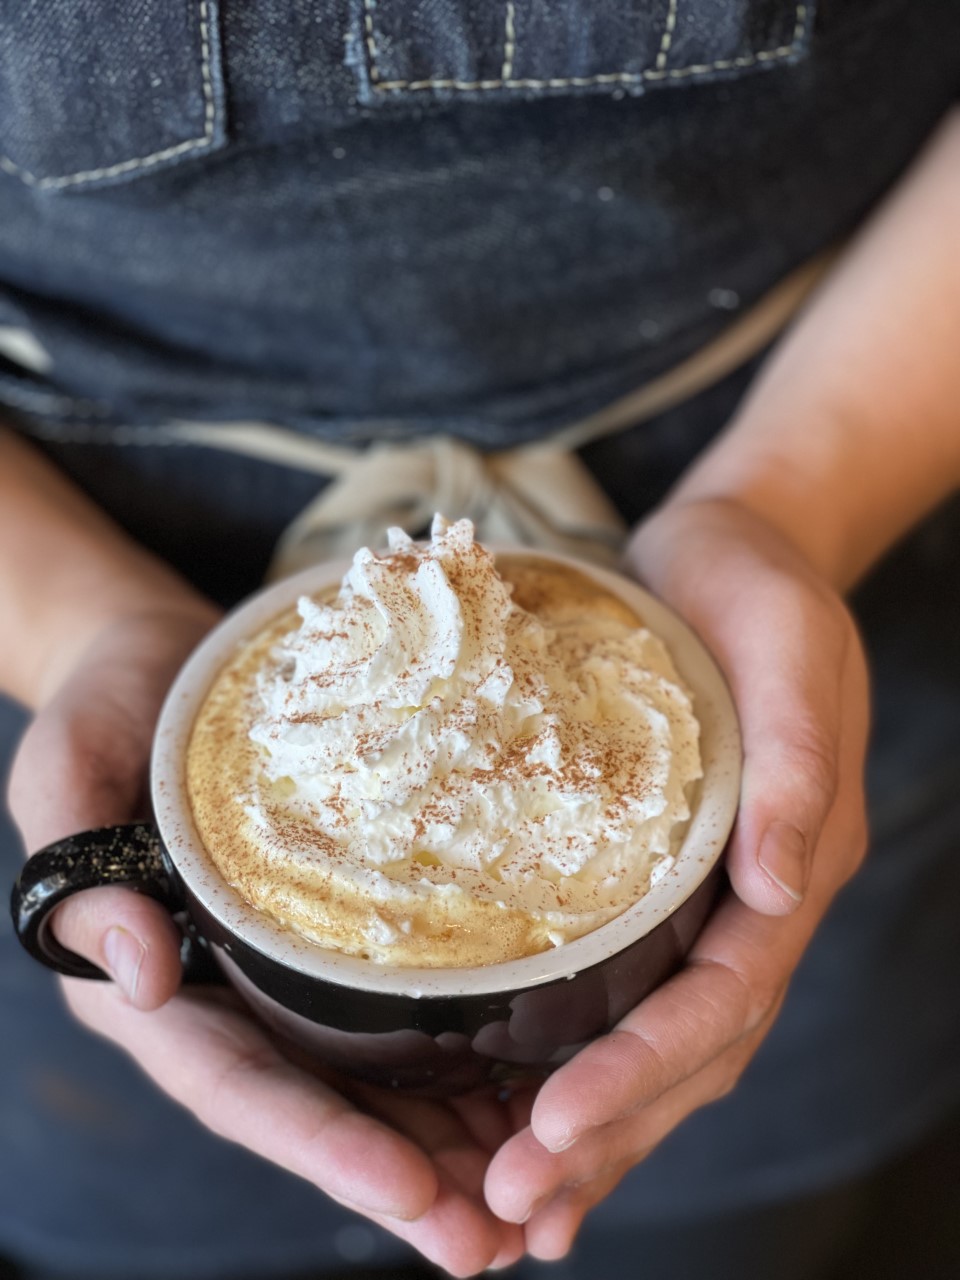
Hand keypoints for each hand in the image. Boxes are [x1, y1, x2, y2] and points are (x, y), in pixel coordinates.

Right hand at [8, 608, 524, 1276]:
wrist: (157, 662)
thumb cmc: (104, 711)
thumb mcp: (67, 773)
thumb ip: (80, 875)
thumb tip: (145, 978)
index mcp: (158, 986)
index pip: (239, 1085)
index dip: (319, 1144)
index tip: (408, 1191)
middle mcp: (231, 998)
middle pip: (320, 1110)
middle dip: (406, 1182)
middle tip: (497, 1243)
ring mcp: (289, 973)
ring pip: (374, 1080)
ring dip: (452, 1148)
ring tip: (540, 1199)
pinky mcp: (339, 933)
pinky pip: (402, 1009)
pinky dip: (464, 1063)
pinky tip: (533, 1091)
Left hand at [484, 497, 869, 1259]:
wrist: (735, 554)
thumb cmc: (760, 593)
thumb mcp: (791, 653)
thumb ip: (798, 767)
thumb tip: (780, 887)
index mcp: (793, 866)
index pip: (723, 1000)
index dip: (646, 1072)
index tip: (557, 1126)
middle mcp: (749, 902)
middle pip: (690, 1053)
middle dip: (608, 1135)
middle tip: (512, 1209)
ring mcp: (702, 899)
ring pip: (655, 1044)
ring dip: (592, 1130)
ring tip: (511, 1206)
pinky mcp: (649, 879)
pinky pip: (619, 992)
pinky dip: (577, 1062)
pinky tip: (517, 1110)